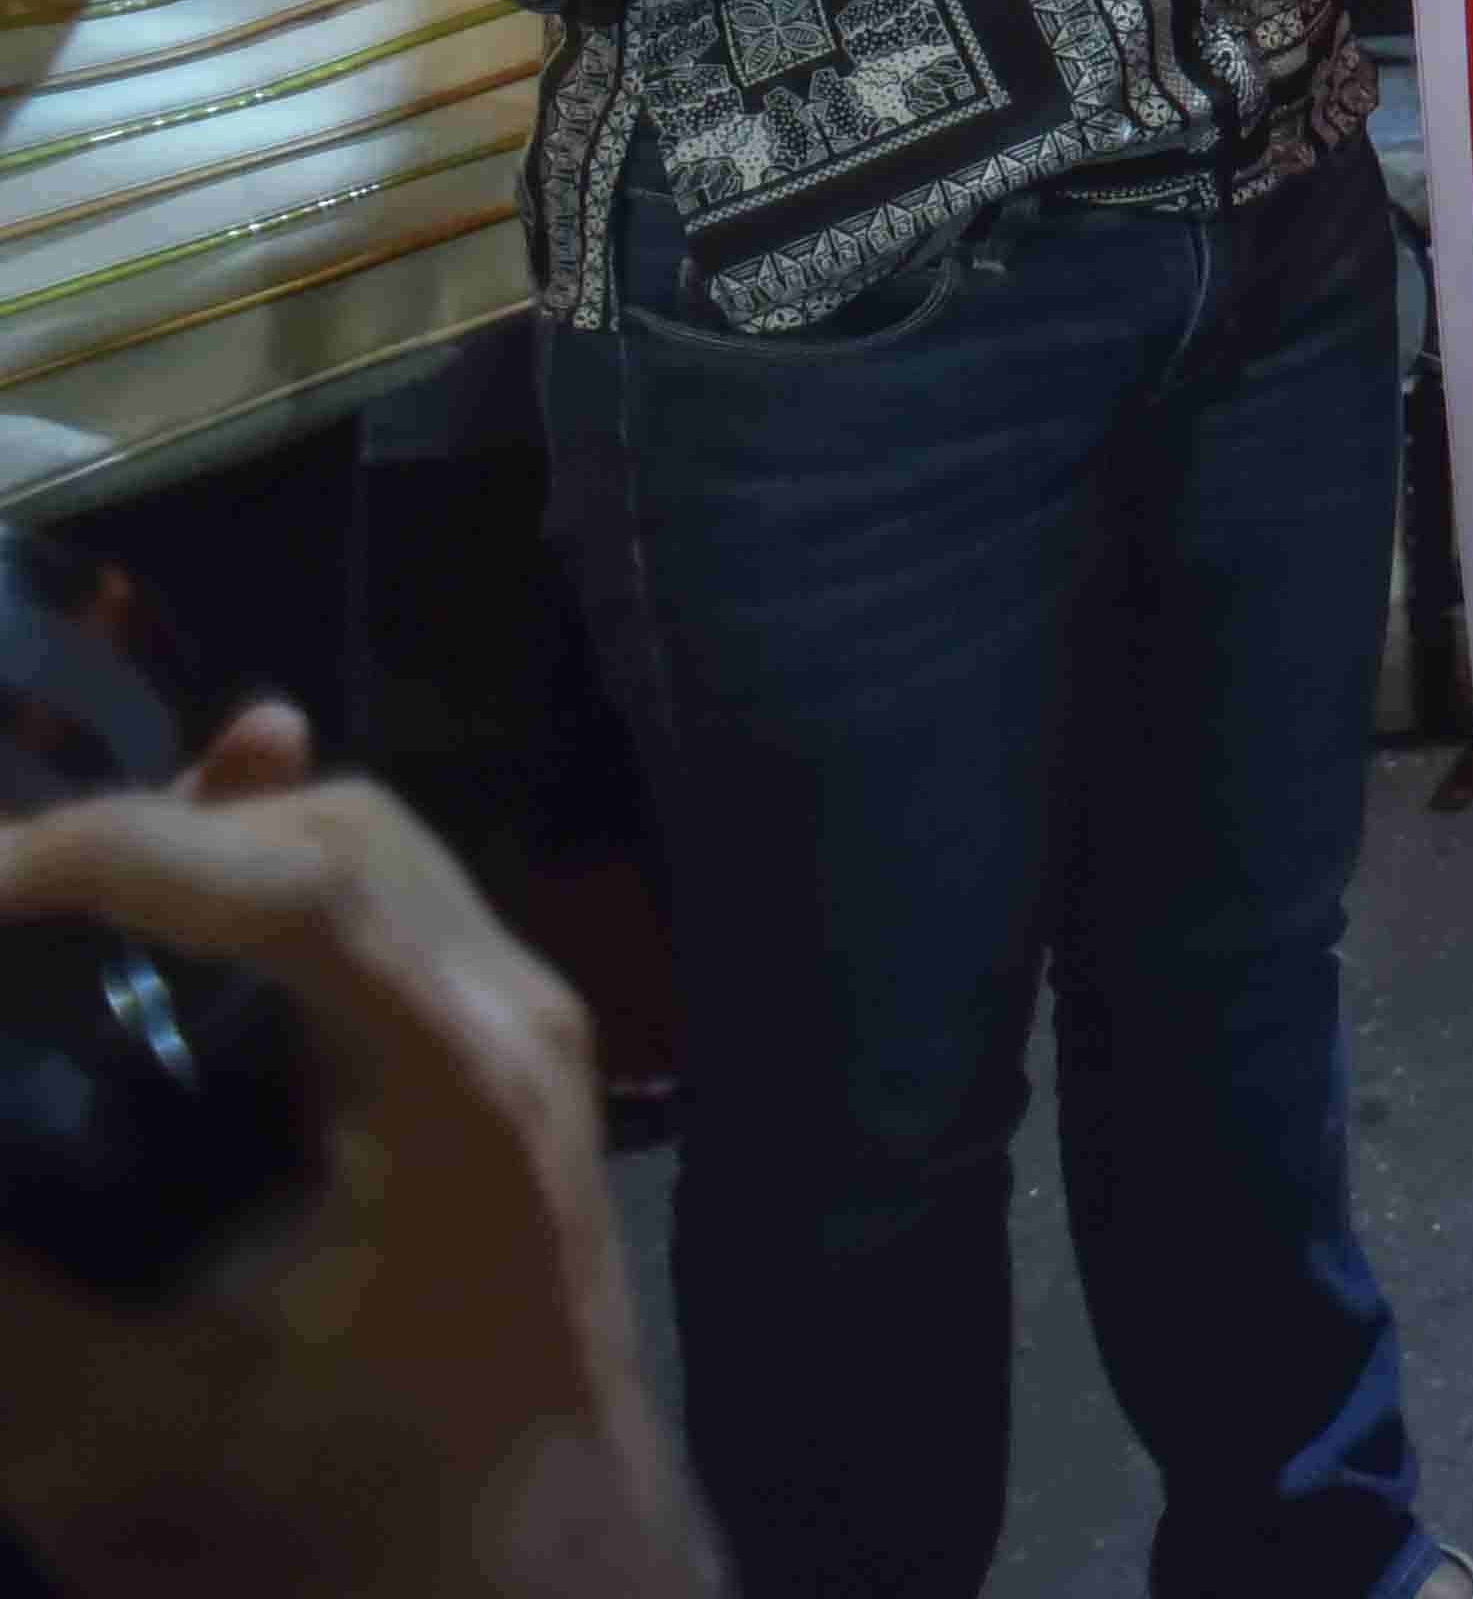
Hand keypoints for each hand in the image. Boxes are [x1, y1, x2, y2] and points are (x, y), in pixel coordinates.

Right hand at [0, 707, 707, 1598]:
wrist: (529, 1595)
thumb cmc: (331, 1534)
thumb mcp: (105, 1433)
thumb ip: (6, 1290)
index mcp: (449, 1089)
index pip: (292, 883)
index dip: (108, 847)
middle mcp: (515, 1028)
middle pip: (333, 837)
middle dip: (143, 838)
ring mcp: (533, 1037)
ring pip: (367, 859)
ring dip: (204, 854)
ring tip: (41, 900)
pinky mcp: (514, 1070)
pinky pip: (391, 918)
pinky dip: (265, 897)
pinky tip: (163, 899)